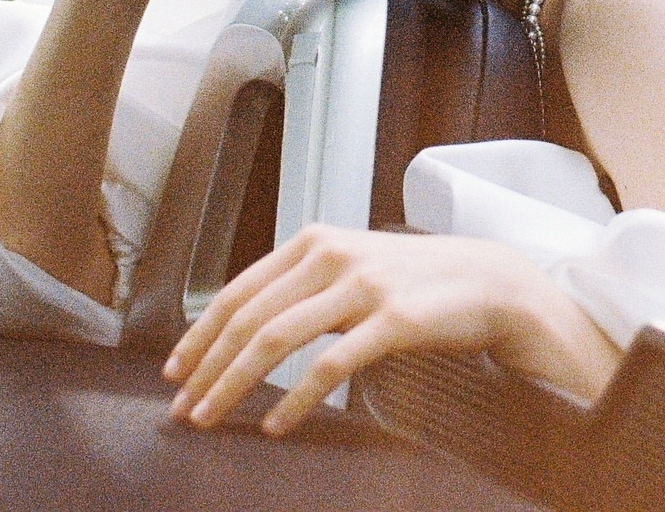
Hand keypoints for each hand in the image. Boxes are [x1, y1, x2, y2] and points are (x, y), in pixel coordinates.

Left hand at [163, 225, 620, 434]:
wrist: (490, 282)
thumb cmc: (416, 282)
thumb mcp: (354, 269)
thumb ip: (305, 288)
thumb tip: (245, 328)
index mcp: (314, 241)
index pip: (238, 292)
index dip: (199, 336)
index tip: (174, 372)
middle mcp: (332, 255)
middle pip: (249, 318)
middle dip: (206, 368)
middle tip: (183, 409)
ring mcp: (363, 285)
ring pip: (276, 339)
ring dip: (234, 385)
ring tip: (212, 418)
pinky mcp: (393, 319)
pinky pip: (330, 366)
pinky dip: (294, 399)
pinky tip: (277, 424)